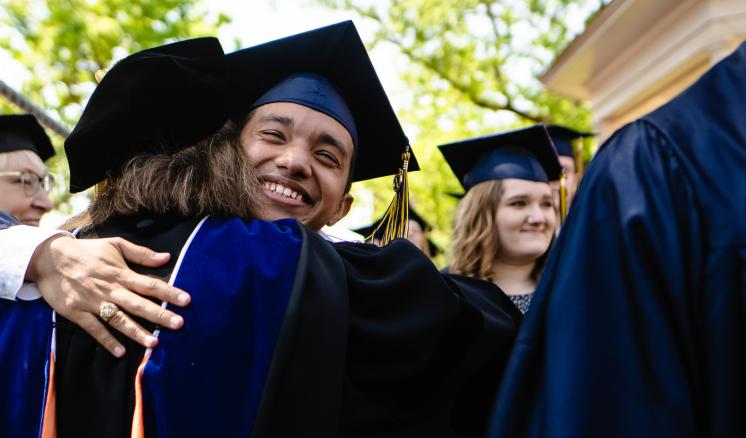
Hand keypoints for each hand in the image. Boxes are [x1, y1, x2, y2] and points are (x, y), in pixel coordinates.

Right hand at [27, 235, 190, 357]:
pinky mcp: (77, 313)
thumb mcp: (115, 244)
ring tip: (154, 343)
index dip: (169, 292)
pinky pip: (94, 329)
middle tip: (178, 324)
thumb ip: (141, 253)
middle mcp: (109, 289)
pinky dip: (107, 340)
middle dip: (159, 315)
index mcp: (121, 273)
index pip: (150, 284)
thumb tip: (166, 257)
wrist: (49, 258)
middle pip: (138, 304)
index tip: (187, 300)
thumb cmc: (87, 251)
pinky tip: (120, 352)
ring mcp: (93, 302)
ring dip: (136, 332)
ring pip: (118, 319)